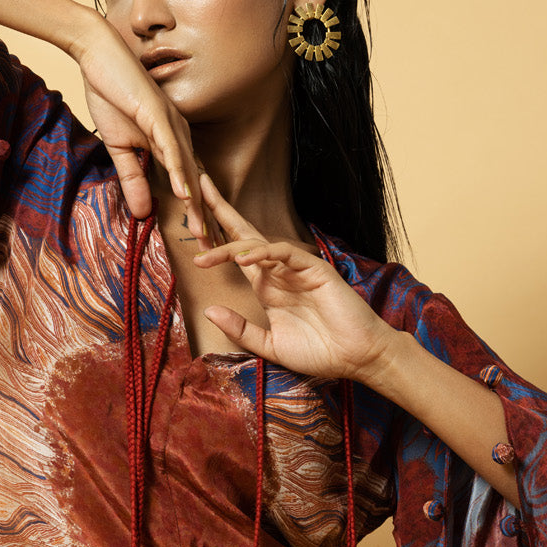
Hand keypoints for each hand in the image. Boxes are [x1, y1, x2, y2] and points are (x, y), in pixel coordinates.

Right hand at [69, 14, 205, 237]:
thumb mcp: (119, 149)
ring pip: (187, 170)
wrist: (99, 56)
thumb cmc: (111, 96)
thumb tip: (142, 214)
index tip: (204, 244)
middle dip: (205, 218)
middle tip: (213, 250)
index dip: (196, 215)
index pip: (187, 185)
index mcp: (171, 143)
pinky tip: (183, 193)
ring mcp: (172, 124)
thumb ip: (132, 179)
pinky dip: (178, 171)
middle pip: (195, 183)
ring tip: (203, 232)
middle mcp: (179, 135)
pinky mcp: (158, 114)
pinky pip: (171, 147)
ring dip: (196, 203)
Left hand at [193, 176, 398, 382]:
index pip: (237, 255)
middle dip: (221, 210)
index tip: (191, 227)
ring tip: (205, 256)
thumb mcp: (269, 345)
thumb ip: (240, 329)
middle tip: (197, 189)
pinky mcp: (314, 268)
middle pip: (244, 235)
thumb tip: (209, 310)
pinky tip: (244, 261)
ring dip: (231, 247)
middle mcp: (278, 272)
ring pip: (259, 245)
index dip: (215, 239)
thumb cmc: (318, 351)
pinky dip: (264, 253)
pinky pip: (284, 253)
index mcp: (267, 286)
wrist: (355, 358)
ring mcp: (296, 268)